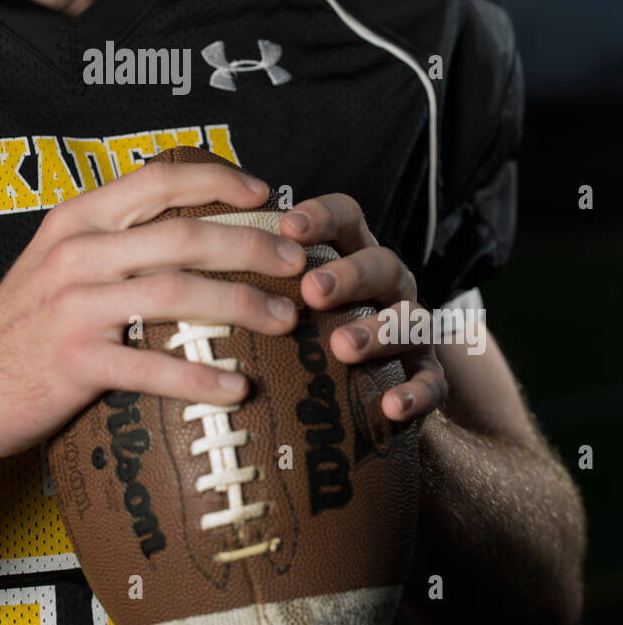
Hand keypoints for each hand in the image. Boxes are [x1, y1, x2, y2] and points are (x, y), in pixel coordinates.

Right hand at [0, 160, 307, 468]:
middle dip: (252, 245)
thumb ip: (112, 237)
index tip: (265, 193)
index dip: (218, 178)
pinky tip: (236, 388)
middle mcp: (76, 253)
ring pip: (177, 293)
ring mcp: (74, 307)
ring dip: (242, 305)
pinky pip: (151, 366)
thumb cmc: (20, 325)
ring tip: (284, 320)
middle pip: (183, 235)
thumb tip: (186, 223)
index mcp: (76, 219)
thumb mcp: (57, 260)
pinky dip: (200, 377)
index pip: (158, 178)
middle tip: (296, 262)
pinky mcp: (74, 362)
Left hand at [278, 194, 447, 425]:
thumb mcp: (295, 293)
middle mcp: (388, 284)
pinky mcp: (427, 373)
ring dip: (379, 330)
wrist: (387, 376)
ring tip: (343, 347)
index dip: (321, 217)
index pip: (347, 218)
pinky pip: (433, 381)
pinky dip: (417, 393)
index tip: (286, 228)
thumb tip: (192, 265)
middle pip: (380, 264)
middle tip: (311, 291)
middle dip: (347, 275)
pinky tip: (392, 407)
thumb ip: (262, 275)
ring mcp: (413, 328)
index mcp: (354, 253)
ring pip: (410, 318)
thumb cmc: (320, 325)